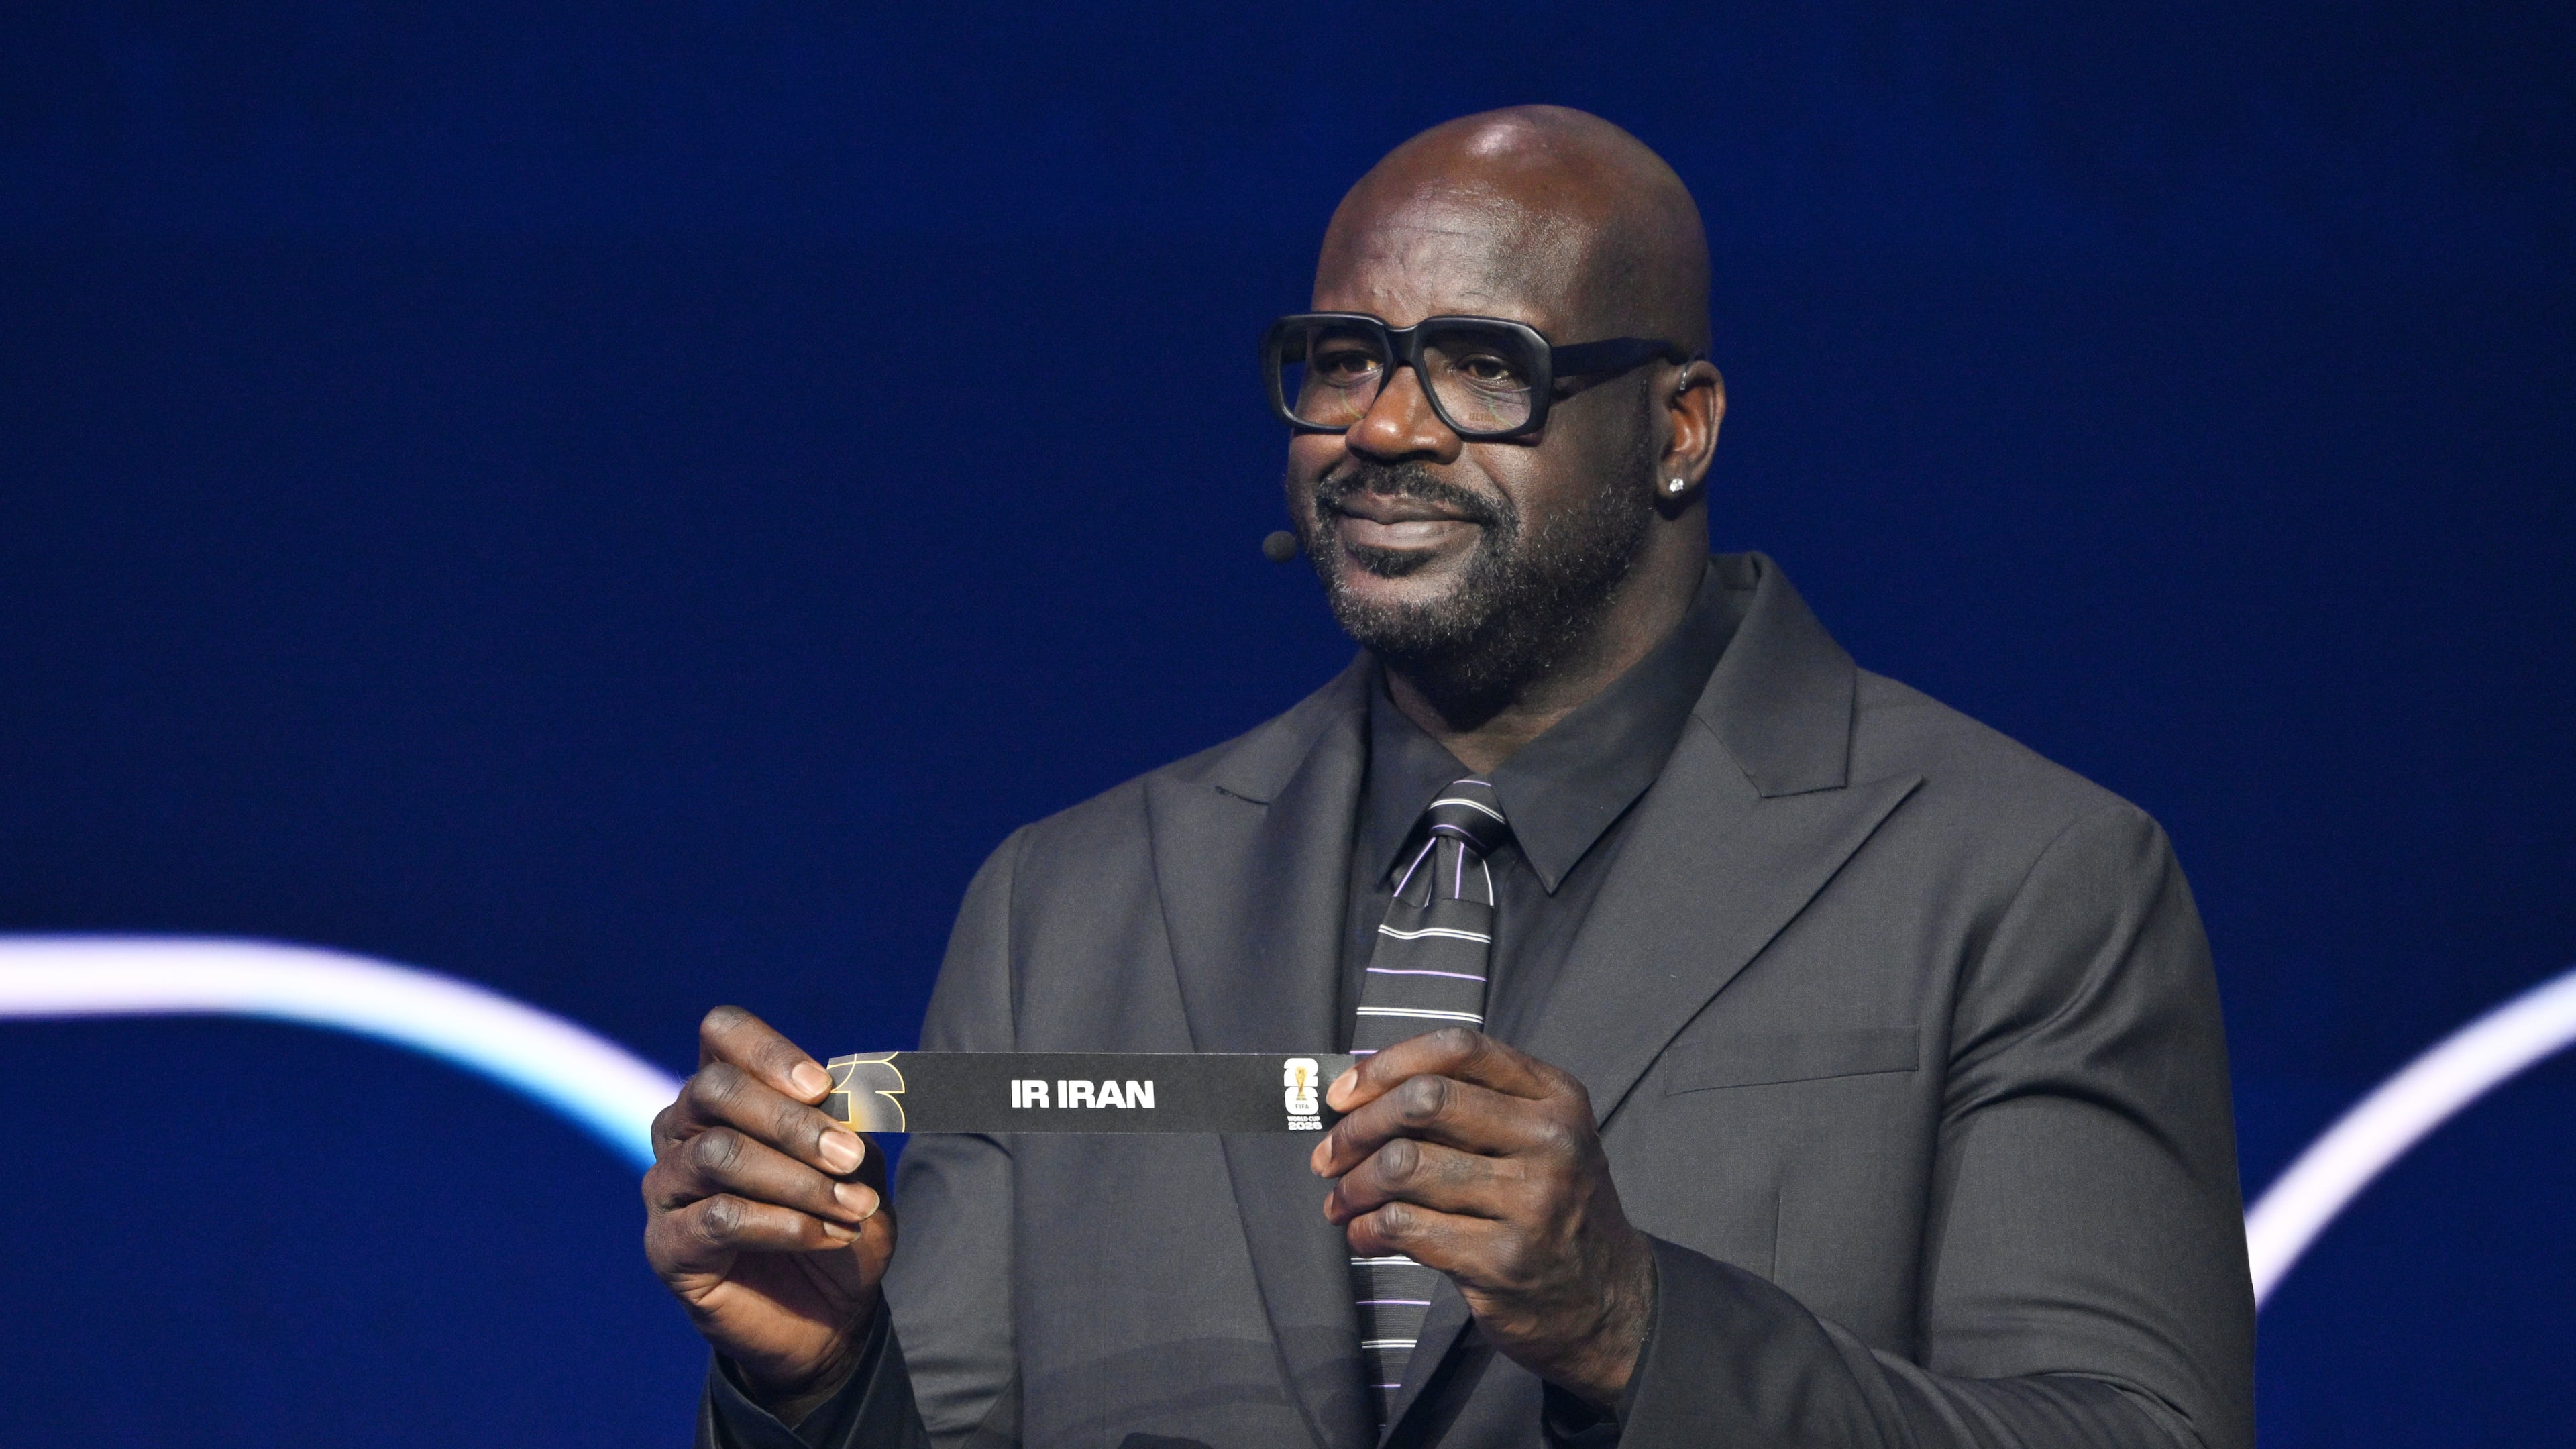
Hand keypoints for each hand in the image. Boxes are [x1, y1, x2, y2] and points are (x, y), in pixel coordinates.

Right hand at [643, 1006, 895, 1414]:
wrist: (830, 1315)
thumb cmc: (839, 1221)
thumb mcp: (861, 1168)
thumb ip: (850, 1128)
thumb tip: (847, 1099)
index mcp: (726, 1093)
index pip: (723, 1034)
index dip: (769, 1052)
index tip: (821, 1086)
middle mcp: (682, 1129)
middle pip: (716, 1090)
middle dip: (792, 1121)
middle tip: (851, 1157)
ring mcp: (667, 1186)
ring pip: (718, 1153)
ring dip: (797, 1179)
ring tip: (851, 1206)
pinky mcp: (667, 1245)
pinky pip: (721, 1217)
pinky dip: (786, 1224)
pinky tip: (830, 1236)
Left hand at [1309, 1028, 1654, 1406]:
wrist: (1608, 1304)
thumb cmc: (1548, 1209)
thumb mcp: (1534, 1140)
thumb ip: (1466, 1109)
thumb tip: (1356, 1097)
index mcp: (1556, 1097)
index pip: (1459, 1048)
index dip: (1388, 1064)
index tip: (1343, 1093)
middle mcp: (1551, 1140)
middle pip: (1425, 1100)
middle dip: (1358, 1126)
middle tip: (1329, 1155)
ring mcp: (1532, 1201)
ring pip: (1405, 1165)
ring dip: (1353, 1185)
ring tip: (1341, 1200)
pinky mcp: (1505, 1260)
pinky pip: (1405, 1227)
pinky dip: (1366, 1229)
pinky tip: (1363, 1235)